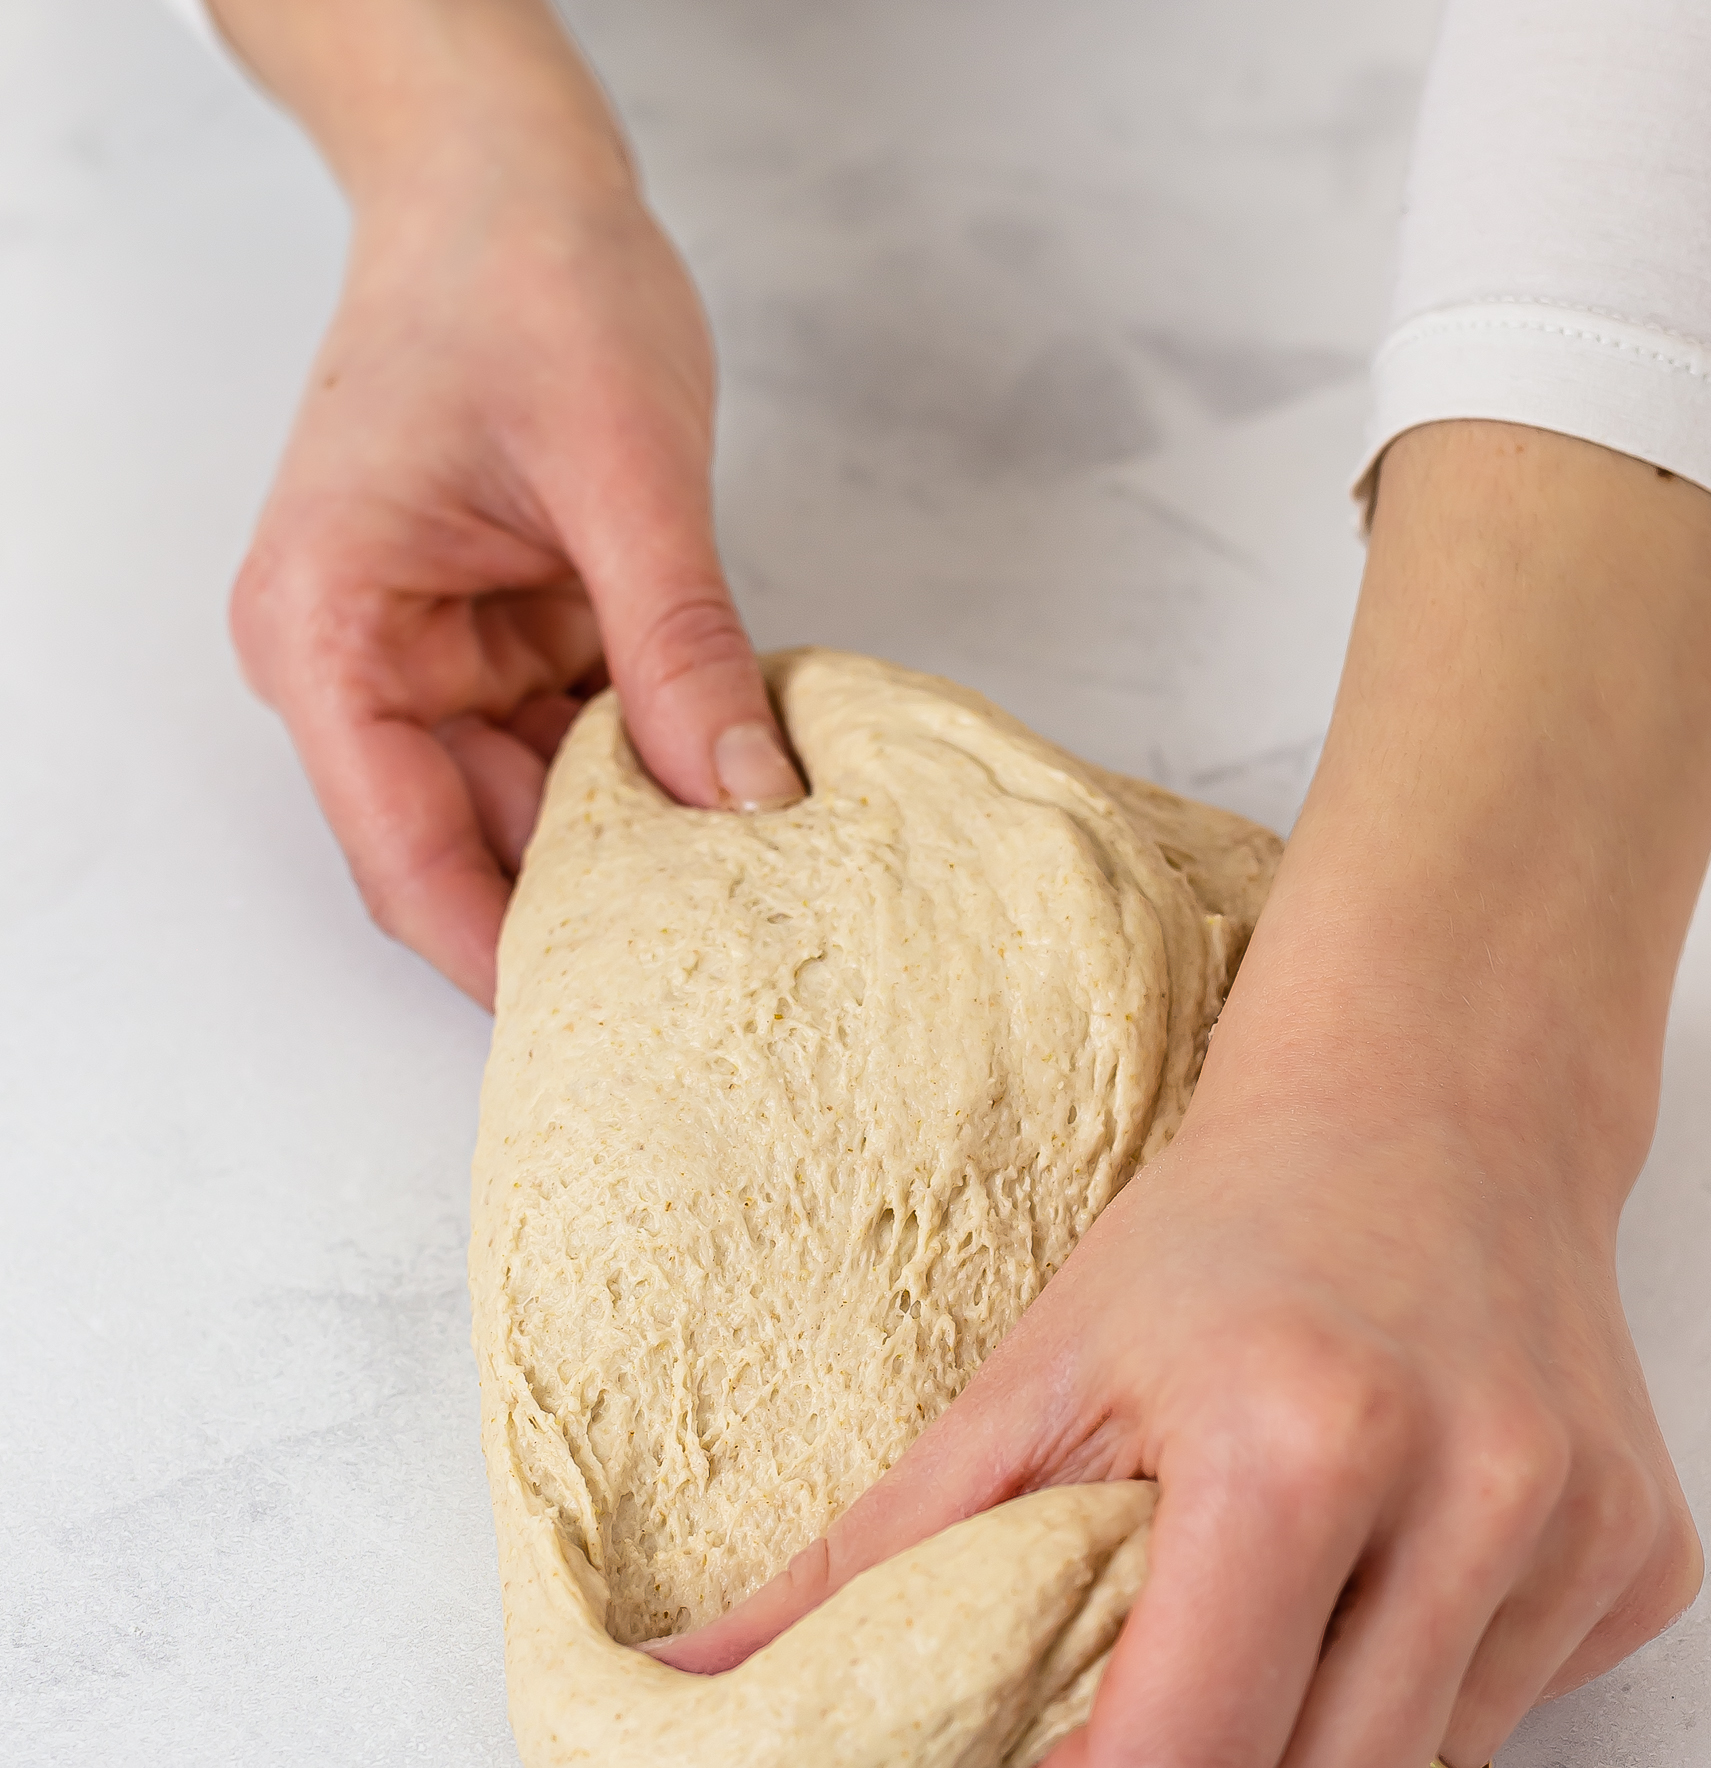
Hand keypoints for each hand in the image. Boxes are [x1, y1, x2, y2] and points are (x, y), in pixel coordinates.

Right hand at [219, 0, 801, 1005]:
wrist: (507, 176)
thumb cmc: (524, 279)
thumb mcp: (625, 470)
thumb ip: (680, 644)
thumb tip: (749, 797)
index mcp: (332, 633)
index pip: (407, 857)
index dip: (509, 957)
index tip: (612, 1027)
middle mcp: (361, 666)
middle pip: (474, 851)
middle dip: (599, 909)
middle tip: (727, 978)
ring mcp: (431, 662)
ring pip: (538, 813)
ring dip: (642, 844)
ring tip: (757, 898)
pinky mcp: (502, 646)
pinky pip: (579, 749)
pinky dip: (655, 773)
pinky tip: (739, 799)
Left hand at [654, 944, 1699, 1767]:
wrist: (1437, 1106)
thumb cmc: (1224, 1234)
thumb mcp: (1031, 1376)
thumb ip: (869, 1555)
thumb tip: (693, 1688)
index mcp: (1301, 1445)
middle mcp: (1478, 1491)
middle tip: (1143, 1714)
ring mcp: (1584, 1532)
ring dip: (1315, 1760)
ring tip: (1268, 1621)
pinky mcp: (1649, 1557)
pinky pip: (1515, 1726)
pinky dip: (1426, 1701)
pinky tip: (1388, 1575)